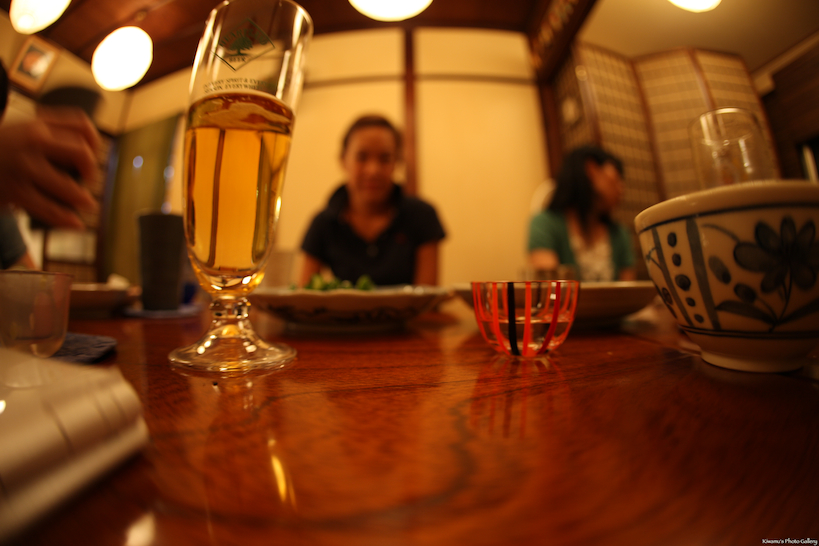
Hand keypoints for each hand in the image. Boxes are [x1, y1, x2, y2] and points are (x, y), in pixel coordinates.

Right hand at [0, 107, 100, 228]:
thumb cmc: (2, 145)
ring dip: (83, 198)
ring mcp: (23, 167)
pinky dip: (65, 219)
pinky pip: (47, 209)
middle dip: (91, 170)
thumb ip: (53, 130)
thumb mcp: (24, 127)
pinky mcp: (14, 190)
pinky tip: (76, 224)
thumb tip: (91, 145)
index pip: (82, 128)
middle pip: (82, 153)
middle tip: (89, 180)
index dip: (95, 144)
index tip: (93, 156)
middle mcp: (32, 142)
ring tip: (89, 204)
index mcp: (38, 125)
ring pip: (68, 186)